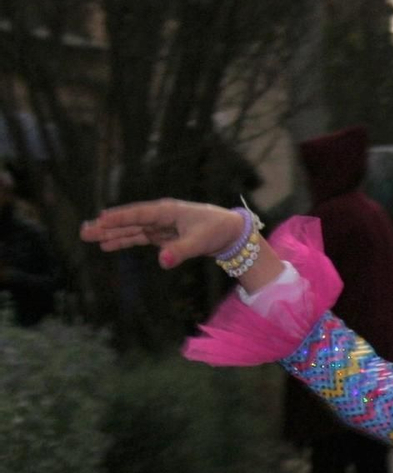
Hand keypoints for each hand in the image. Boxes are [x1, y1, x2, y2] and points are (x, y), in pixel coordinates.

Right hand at [80, 200, 242, 268]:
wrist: (229, 232)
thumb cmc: (216, 231)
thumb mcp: (199, 241)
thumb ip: (180, 251)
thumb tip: (162, 261)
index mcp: (167, 211)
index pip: (139, 215)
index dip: (120, 218)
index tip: (100, 219)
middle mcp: (159, 216)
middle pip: (129, 221)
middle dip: (107, 226)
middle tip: (83, 231)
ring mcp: (159, 226)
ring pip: (130, 230)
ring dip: (111, 234)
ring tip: (88, 236)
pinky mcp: (161, 235)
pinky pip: (138, 238)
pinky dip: (123, 241)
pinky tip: (107, 246)